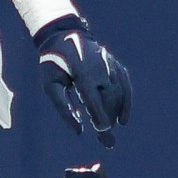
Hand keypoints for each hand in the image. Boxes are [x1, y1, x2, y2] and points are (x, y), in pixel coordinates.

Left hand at [33, 15, 132, 145]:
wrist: (64, 35)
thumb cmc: (54, 64)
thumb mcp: (51, 85)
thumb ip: (63, 108)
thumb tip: (79, 132)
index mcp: (82, 72)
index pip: (95, 100)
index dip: (100, 117)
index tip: (101, 132)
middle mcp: (100, 68)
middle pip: (109, 99)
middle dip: (109, 120)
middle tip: (107, 142)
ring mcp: (109, 65)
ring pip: (118, 93)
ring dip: (115, 114)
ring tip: (109, 132)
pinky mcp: (115, 65)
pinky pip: (125, 85)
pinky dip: (126, 102)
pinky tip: (123, 119)